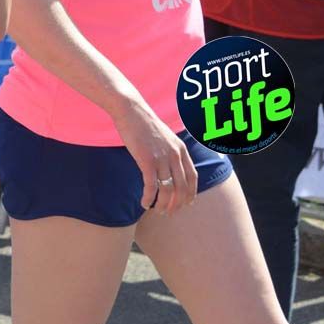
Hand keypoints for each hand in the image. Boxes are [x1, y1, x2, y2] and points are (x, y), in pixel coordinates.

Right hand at [112, 98, 196, 214]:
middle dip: (177, 204)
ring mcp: (162, 158)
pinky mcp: (147, 160)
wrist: (132, 111)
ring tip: (157, 211)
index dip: (190, 193)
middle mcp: (175, 155)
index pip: (192, 177)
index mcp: (181, 149)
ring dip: (163, 205)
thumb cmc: (145, 124)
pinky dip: (149, 198)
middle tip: (169, 212)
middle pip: (181, 188)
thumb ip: (171, 152)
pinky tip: (144, 203)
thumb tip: (170, 168)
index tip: (186, 203)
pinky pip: (151, 186)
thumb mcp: (165, 137)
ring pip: (168, 190)